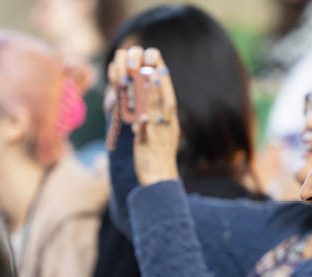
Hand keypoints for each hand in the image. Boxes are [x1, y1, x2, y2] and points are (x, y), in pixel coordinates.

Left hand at [108, 46, 179, 184]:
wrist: (159, 178)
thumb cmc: (157, 155)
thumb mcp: (159, 131)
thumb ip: (154, 115)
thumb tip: (149, 100)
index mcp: (169, 120)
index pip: (168, 96)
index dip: (164, 79)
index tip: (158, 63)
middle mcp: (166, 125)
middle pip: (165, 99)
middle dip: (159, 81)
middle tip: (154, 64)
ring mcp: (159, 134)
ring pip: (157, 111)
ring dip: (154, 96)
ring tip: (149, 79)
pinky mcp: (148, 145)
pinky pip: (147, 133)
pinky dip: (145, 125)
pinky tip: (142, 117)